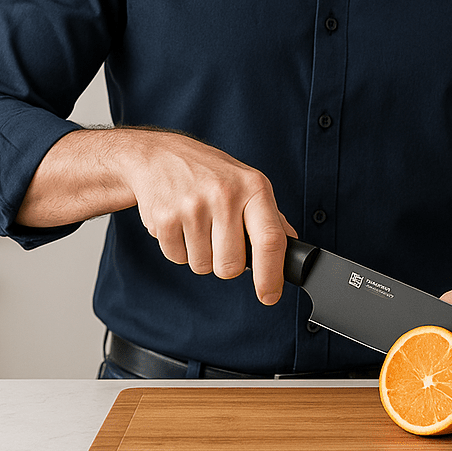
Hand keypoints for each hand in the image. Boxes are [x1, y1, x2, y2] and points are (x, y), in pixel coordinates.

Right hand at [120, 130, 295, 304]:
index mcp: (253, 187)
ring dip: (201, 254)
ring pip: (203, 266)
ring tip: (198, 224)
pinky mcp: (165, 218)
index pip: (270, 239)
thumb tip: (291, 247)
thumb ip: (270, 217)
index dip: (272, 275)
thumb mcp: (247, 183)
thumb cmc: (209, 172)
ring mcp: (193, 206)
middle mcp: (224, 195)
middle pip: (232, 266)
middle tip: (220, 237)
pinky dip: (180, 249)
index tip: (270, 295)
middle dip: (226, 262)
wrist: (160, 155)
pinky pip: (178, 258)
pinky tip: (180, 222)